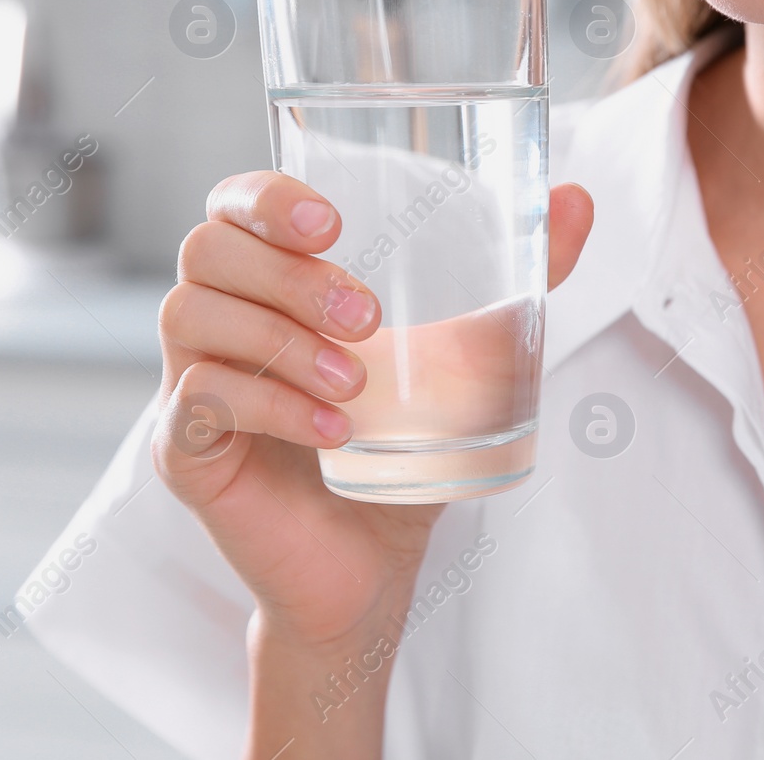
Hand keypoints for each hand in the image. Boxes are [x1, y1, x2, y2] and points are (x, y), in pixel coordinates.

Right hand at [152, 172, 592, 752]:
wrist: (372, 566)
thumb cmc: (404, 449)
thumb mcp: (467, 359)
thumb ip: (518, 282)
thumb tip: (578, 202)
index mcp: (268, 285)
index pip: (232, 206)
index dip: (265, 197)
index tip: (331, 222)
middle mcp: (217, 323)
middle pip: (206, 251)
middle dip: (289, 275)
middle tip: (370, 319)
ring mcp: (189, 386)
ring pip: (190, 315)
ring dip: (282, 339)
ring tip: (357, 381)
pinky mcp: (185, 453)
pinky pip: (198, 401)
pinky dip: (270, 405)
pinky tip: (334, 431)